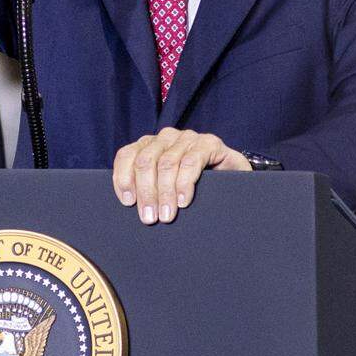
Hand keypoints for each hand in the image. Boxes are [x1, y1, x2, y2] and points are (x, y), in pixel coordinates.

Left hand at [112, 127, 250, 224]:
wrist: (233, 179)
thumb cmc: (194, 185)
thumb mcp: (166, 185)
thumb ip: (148, 187)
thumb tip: (129, 205)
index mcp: (149, 145)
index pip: (127, 155)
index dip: (123, 178)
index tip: (127, 202)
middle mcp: (165, 138)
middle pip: (145, 162)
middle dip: (146, 192)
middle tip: (149, 218)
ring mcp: (187, 138)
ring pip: (166, 163)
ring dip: (165, 193)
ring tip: (167, 215)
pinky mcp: (208, 143)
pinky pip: (191, 162)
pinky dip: (185, 183)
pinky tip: (184, 201)